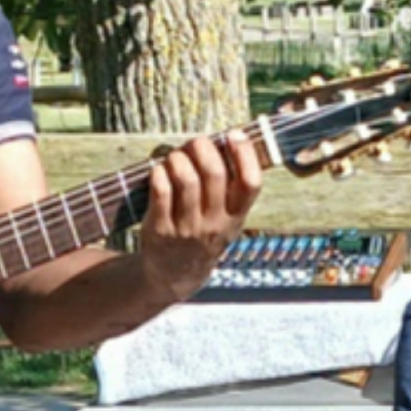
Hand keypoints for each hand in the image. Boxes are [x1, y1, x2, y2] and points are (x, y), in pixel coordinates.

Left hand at [137, 132, 264, 302]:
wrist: (175, 275)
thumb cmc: (202, 234)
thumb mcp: (227, 219)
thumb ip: (230, 188)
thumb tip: (225, 140)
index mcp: (236, 217)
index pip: (251, 183)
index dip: (245, 153)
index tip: (234, 135)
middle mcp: (214, 224)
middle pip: (214, 174)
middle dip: (202, 148)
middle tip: (194, 143)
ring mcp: (187, 229)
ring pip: (186, 179)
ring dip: (177, 158)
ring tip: (174, 157)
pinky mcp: (160, 230)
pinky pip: (160, 191)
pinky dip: (159, 173)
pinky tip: (159, 171)